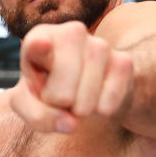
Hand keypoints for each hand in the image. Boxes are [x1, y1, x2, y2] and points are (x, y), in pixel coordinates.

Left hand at [9, 21, 132, 132]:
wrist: (86, 90)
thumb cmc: (49, 92)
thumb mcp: (31, 106)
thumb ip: (38, 117)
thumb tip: (71, 124)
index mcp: (39, 37)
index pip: (37, 43)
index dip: (39, 47)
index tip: (40, 45)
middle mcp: (71, 32)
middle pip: (62, 84)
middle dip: (59, 102)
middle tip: (58, 98)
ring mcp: (100, 44)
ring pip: (87, 95)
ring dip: (81, 109)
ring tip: (76, 99)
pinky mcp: (123, 61)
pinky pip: (110, 100)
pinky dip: (101, 110)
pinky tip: (96, 99)